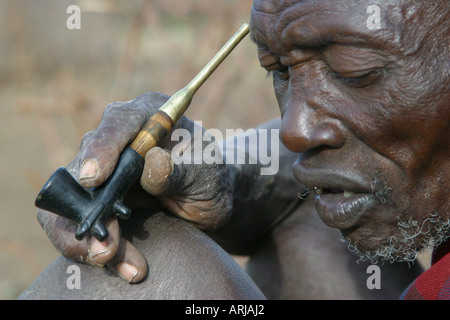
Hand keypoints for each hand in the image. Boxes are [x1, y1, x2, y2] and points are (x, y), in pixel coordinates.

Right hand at [37, 92, 232, 282]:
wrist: (207, 201)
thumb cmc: (210, 178)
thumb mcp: (207, 174)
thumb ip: (181, 170)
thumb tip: (152, 165)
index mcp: (151, 117)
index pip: (119, 122)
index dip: (102, 147)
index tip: (92, 178)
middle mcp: (121, 140)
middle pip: (87, 163)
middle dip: (90, 204)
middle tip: (104, 242)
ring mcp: (106, 170)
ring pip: (76, 198)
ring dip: (87, 231)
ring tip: (108, 257)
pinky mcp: (98, 198)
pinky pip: (79, 219)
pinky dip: (89, 243)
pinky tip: (115, 261)